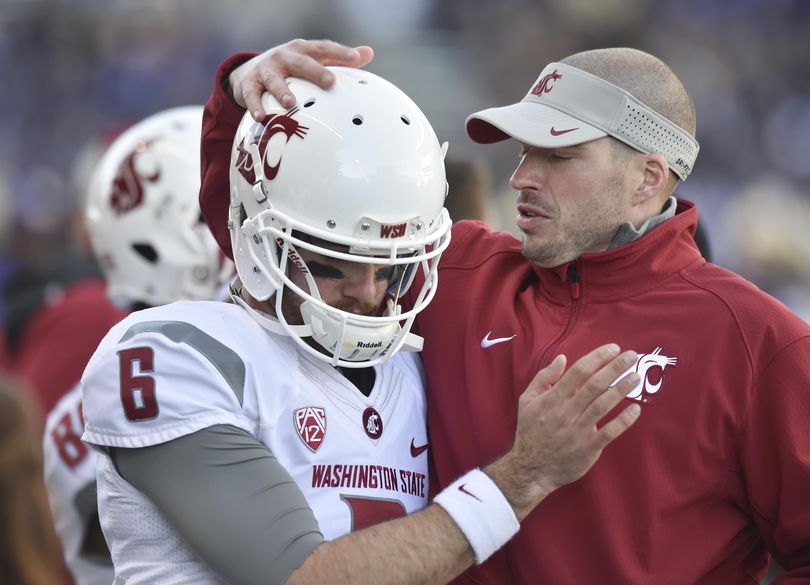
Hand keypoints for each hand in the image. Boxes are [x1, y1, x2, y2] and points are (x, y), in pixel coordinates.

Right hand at [228, 39, 374, 120]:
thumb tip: (368, 53)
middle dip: (315, 71)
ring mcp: (266, 70)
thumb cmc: (290, 68)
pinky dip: (255, 105)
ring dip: (281, 90)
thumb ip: (338, 59)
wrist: (249, 70)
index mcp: (303, 50)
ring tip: (290, 103)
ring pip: (274, 79)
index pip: (323, 48)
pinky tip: (261, 116)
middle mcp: (284, 57)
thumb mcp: (312, 60)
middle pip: (301, 62)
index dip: (340, 52)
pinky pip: (252, 95)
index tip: (356, 58)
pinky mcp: (249, 84)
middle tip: (330, 81)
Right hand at [486, 344, 641, 519]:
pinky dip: (623, 420)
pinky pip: (609, 432)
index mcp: (553, 398)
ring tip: (636, 377)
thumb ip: (544, 378)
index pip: (579, 371)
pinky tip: (635, 409)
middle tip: (632, 356)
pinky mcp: (588, 447)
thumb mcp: (527, 400)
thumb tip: (562, 359)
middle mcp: (567, 411)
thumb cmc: (530, 431)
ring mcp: (578, 430)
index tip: (613, 348)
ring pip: (603, 405)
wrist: (530, 467)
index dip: (597, 358)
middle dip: (614, 368)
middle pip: (594, 384)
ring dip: (621, 389)